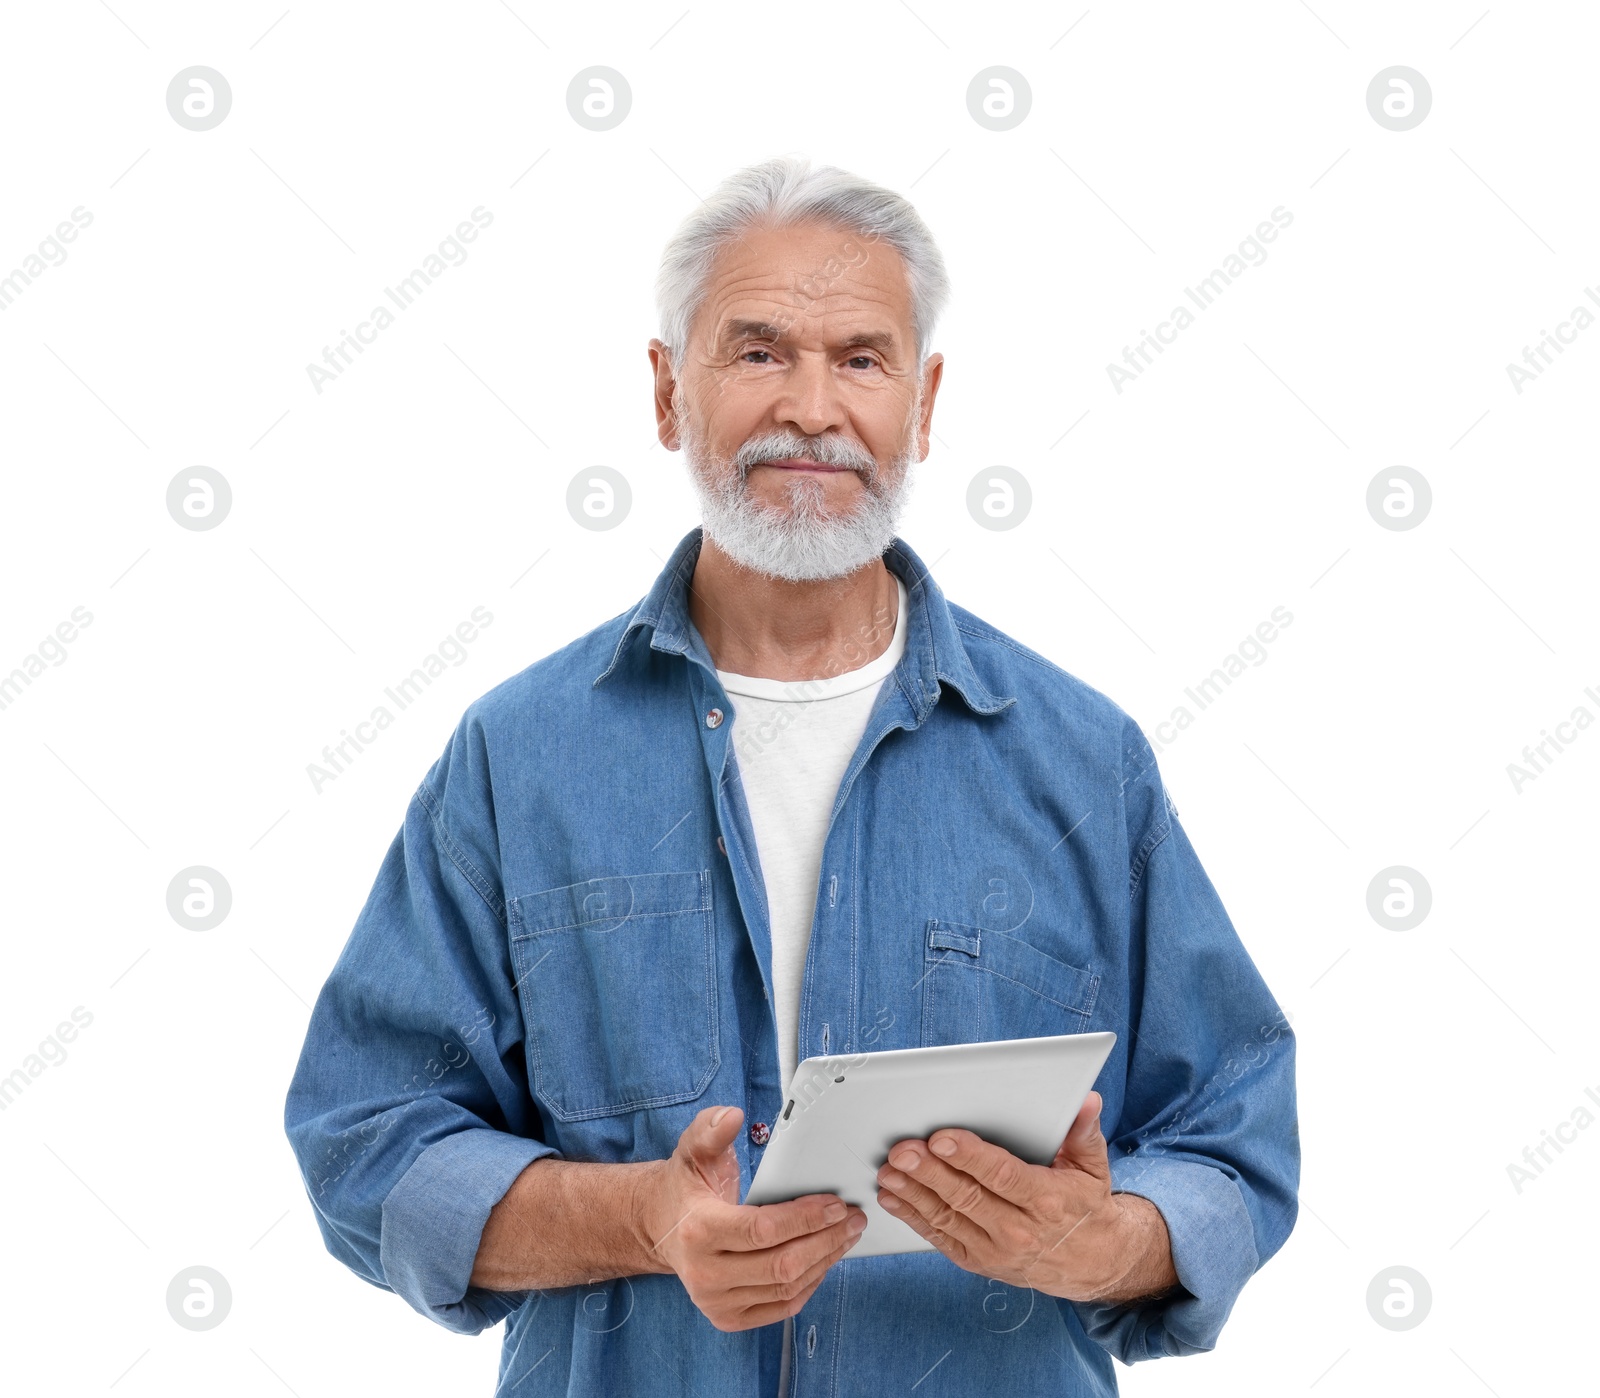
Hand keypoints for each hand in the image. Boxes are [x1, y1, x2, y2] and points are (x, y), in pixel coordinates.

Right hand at [634, 1104, 868, 1331]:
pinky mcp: (728, 1318)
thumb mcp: (692, 1150)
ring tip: (846, 1236)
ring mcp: (716, 1302)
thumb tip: (733, 1116)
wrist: (659, 1229)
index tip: (835, 1204)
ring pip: (786, 1288)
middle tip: (853, 1219)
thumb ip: (711, 1129)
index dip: (805, 1218)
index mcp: (698, 1230)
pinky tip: (823, 1260)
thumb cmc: (684, 1187)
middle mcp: (704, 1274)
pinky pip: (781, 1308)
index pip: (763, 1230)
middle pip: (781, 1264)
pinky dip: (809, 1284)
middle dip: (826, 1240)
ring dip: (824, 1261)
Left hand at [874, 1091, 1175, 1302]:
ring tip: (889, 1171)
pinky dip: (913, 1217)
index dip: (970, 1156)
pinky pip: (941, 1237)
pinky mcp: (979, 1261)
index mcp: (1046, 1200)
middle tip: (902, 1150)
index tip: (942, 1138)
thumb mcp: (1093, 1168)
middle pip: (967, 1196)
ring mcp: (996, 1250)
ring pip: (948, 1217)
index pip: (1002, 1175)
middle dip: (930, 1171)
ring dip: (914, 1193)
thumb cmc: (1084, 1205)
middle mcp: (1019, 1230)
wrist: (1090, 1263)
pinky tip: (893, 1197)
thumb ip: (1084, 1133)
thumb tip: (1087, 1101)